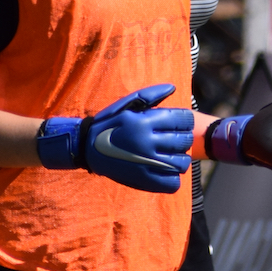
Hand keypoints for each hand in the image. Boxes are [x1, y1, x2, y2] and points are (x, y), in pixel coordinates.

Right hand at [36, 83, 193, 192]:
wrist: (87, 148)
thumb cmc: (110, 123)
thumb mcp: (126, 104)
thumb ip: (151, 94)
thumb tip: (173, 87)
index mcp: (145, 122)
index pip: (184, 119)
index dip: (185, 120)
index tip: (178, 123)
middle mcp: (147, 142)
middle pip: (184, 140)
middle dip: (182, 138)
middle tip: (172, 139)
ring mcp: (146, 163)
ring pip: (182, 162)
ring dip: (179, 158)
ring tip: (169, 155)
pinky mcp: (144, 181)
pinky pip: (173, 183)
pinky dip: (172, 178)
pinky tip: (164, 171)